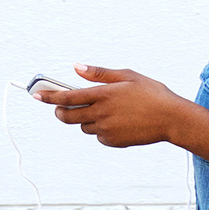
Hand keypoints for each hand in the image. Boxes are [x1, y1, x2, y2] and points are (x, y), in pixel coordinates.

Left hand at [36, 64, 192, 147]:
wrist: (172, 119)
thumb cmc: (152, 94)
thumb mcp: (127, 76)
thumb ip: (99, 73)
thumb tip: (76, 68)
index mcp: (103, 94)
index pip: (68, 97)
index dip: (49, 96)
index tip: (37, 94)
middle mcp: (101, 114)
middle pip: (68, 116)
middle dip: (60, 111)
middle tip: (60, 107)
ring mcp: (106, 130)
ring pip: (84, 126)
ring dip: (85, 119)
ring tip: (104, 110)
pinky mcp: (113, 142)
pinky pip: (98, 135)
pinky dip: (100, 129)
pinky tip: (118, 121)